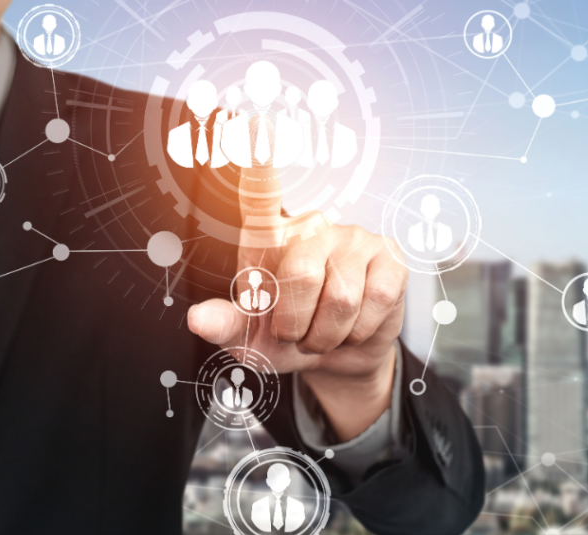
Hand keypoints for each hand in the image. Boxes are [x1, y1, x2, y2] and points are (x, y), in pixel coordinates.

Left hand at [187, 166, 407, 441]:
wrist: (336, 356)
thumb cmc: (285, 337)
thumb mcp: (247, 338)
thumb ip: (224, 327)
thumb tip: (197, 320)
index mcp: (270, 238)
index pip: (261, 195)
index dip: (260, 162)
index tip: (256, 124)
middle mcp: (312, 227)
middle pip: (301, 277)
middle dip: (297, 325)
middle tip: (296, 334)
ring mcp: (354, 238)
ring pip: (342, 299)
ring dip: (328, 334)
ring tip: (324, 331)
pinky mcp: (390, 256)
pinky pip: (376, 301)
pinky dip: (361, 330)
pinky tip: (355, 325)